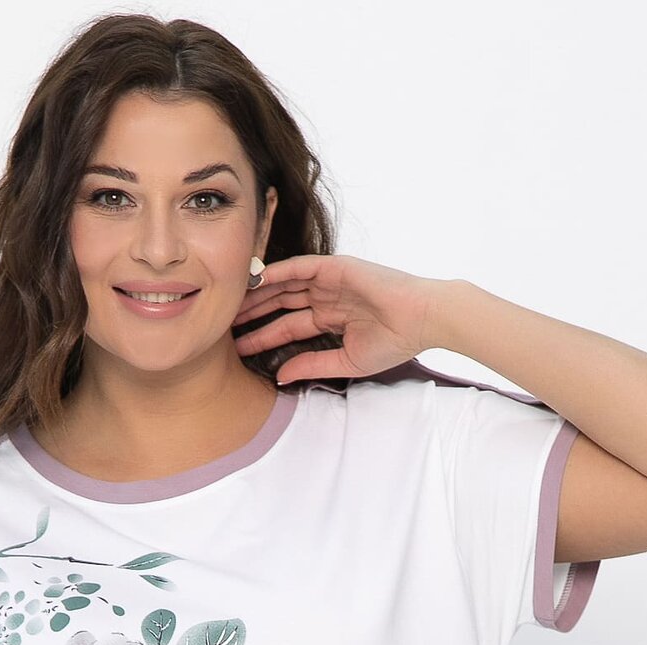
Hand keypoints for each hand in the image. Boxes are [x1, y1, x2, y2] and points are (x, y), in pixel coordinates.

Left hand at [231, 253, 446, 383]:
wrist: (421, 319)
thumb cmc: (394, 341)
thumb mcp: (347, 361)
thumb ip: (312, 366)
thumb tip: (281, 376)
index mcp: (330, 319)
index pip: (288, 327)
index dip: (263, 336)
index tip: (239, 348)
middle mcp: (325, 297)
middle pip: (279, 303)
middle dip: (253, 313)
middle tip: (224, 322)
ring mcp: (329, 281)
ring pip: (283, 285)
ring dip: (257, 293)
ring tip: (230, 302)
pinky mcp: (334, 267)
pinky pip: (298, 268)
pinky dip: (276, 273)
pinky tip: (254, 281)